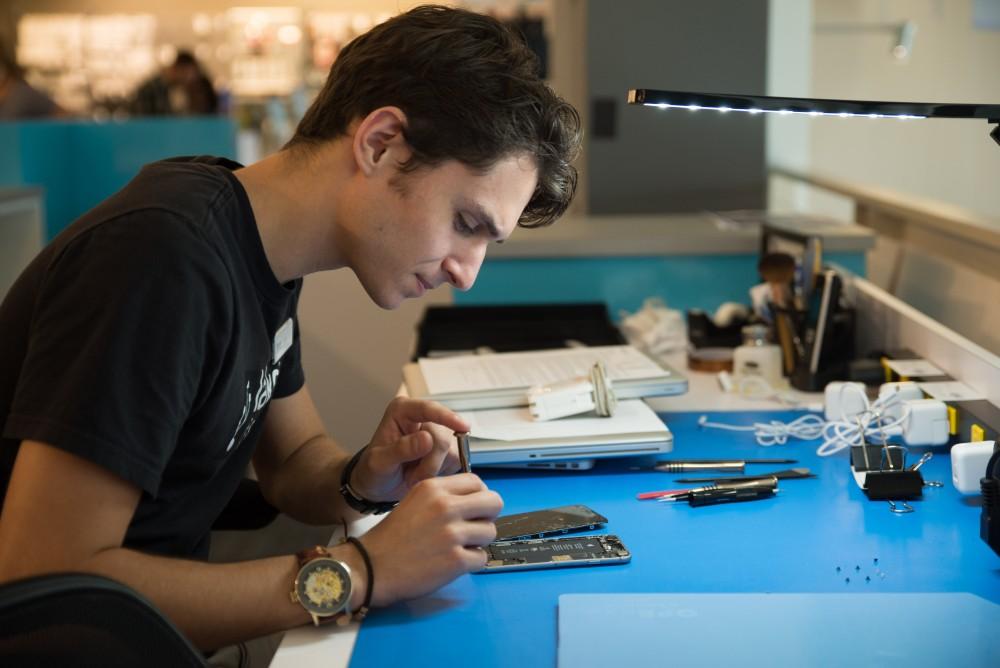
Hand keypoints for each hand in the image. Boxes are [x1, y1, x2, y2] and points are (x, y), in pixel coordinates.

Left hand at [352, 397, 468, 502]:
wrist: (378, 486)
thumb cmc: (374, 470)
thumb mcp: (379, 462)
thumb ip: (401, 449)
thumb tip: (427, 439)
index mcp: (402, 411)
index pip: (428, 409)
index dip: (446, 417)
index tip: (463, 426)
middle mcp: (423, 418)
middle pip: (443, 438)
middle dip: (429, 462)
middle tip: (410, 477)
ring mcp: (437, 434)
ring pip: (452, 452)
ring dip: (433, 471)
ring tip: (413, 476)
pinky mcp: (447, 451)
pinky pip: (456, 463)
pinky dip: (440, 474)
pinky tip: (424, 476)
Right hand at [358, 474, 501, 605]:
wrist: (372, 567)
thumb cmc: (391, 537)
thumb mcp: (414, 500)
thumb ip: (442, 495)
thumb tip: (474, 498)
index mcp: (434, 488)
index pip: (477, 481)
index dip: (480, 495)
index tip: (474, 507)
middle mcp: (445, 507)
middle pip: (494, 502)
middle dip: (488, 515)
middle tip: (475, 526)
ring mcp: (452, 534)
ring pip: (490, 531)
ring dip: (479, 541)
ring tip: (460, 546)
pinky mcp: (455, 561)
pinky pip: (481, 558)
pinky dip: (471, 562)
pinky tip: (454, 562)